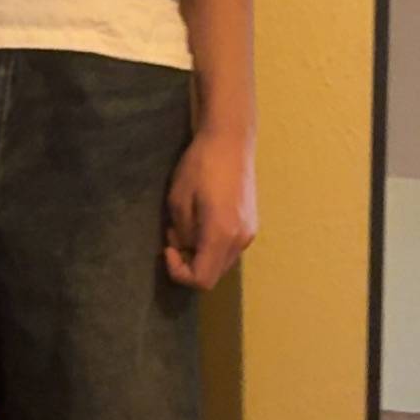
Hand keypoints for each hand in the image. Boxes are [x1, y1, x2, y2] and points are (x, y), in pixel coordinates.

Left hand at [164, 128, 257, 289]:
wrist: (230, 140)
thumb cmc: (200, 165)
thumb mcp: (178, 200)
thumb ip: (182, 232)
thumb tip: (185, 246)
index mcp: (221, 235)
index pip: (202, 279)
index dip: (179, 273)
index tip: (168, 249)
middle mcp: (240, 240)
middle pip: (213, 273)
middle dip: (189, 262)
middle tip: (174, 235)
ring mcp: (249, 232)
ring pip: (222, 261)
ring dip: (201, 253)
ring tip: (187, 223)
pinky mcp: (252, 223)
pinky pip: (229, 247)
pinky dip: (213, 243)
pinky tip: (203, 218)